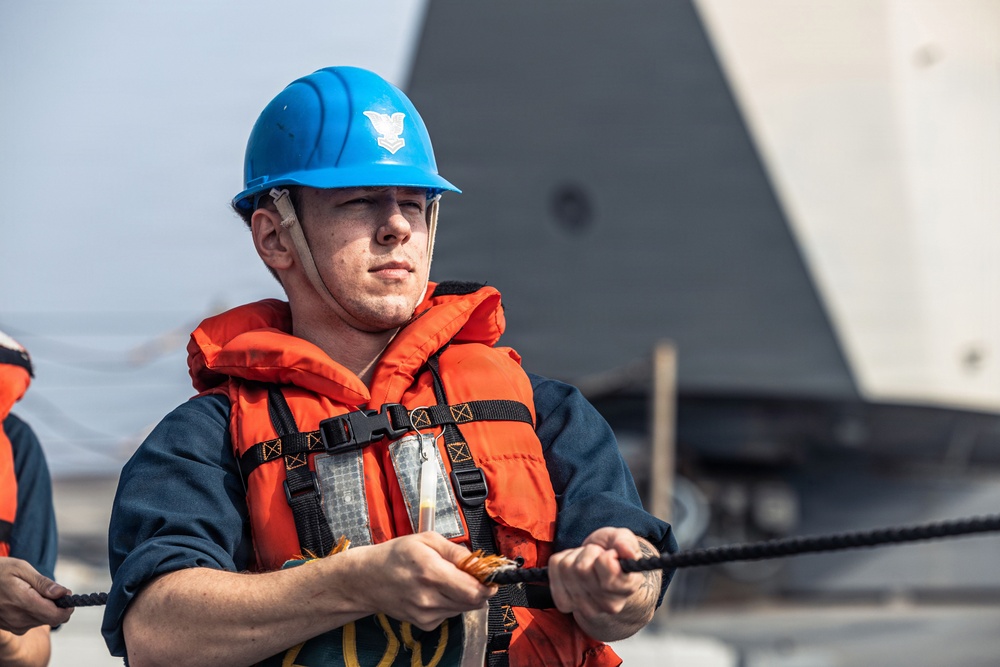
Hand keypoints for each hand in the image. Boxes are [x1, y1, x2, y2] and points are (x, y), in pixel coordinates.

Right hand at [0, 558, 72, 633]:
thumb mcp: (21, 569)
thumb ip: (43, 583)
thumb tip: (63, 593)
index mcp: (23, 601)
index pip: (55, 615)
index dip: (67, 607)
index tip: (67, 594)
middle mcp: (17, 618)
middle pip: (51, 619)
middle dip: (57, 606)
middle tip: (51, 590)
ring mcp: (12, 625)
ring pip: (41, 622)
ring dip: (45, 609)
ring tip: (33, 593)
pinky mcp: (8, 627)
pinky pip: (30, 623)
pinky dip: (34, 613)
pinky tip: (25, 601)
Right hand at [362, 532, 495, 629]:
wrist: (368, 580)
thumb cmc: (396, 556)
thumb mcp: (426, 539)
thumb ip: (455, 550)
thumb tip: (478, 561)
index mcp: (431, 572)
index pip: (474, 590)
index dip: (488, 584)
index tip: (491, 576)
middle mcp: (429, 597)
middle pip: (474, 602)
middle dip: (480, 589)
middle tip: (474, 575)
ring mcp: (426, 614)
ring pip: (464, 608)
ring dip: (465, 595)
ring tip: (448, 579)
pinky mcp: (424, 623)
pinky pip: (450, 614)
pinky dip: (451, 602)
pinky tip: (437, 591)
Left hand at [547, 527, 644, 620]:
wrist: (601, 573)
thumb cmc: (614, 554)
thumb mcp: (623, 539)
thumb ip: (626, 542)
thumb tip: (626, 551)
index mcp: (627, 588)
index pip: (606, 567)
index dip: (606, 555)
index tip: (610, 554)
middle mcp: (608, 604)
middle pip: (582, 567)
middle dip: (588, 552)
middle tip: (597, 556)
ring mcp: (584, 608)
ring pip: (566, 567)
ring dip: (574, 556)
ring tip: (586, 561)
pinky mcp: (564, 604)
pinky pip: (554, 568)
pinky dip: (561, 560)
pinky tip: (573, 567)